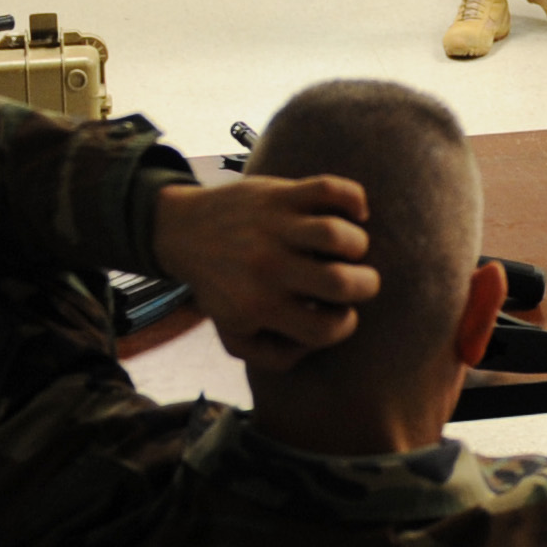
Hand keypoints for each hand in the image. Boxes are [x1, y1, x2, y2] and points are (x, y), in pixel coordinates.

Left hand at [149, 175, 380, 374]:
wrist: (181, 231)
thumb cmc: (221, 288)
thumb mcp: (234, 334)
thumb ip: (274, 357)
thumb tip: (313, 346)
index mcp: (259, 306)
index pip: (324, 328)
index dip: (344, 324)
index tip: (339, 312)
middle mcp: (268, 266)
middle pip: (339, 281)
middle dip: (364, 285)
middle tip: (356, 280)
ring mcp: (274, 226)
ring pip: (336, 233)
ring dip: (357, 243)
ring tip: (350, 248)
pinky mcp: (280, 193)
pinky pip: (330, 188)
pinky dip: (354, 199)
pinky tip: (351, 213)